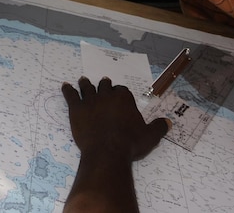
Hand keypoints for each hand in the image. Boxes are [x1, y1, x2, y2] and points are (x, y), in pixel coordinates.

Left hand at [61, 77, 168, 212]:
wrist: (107, 152)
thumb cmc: (130, 144)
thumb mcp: (150, 136)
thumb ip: (159, 127)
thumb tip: (168, 122)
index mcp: (123, 98)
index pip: (121, 90)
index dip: (119, 92)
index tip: (118, 93)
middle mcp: (106, 95)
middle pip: (104, 86)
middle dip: (103, 85)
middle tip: (102, 84)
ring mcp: (90, 101)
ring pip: (86, 87)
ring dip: (85, 83)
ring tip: (83, 80)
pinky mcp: (76, 109)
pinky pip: (70, 95)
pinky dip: (67, 89)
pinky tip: (65, 86)